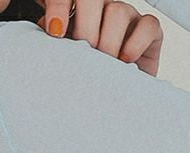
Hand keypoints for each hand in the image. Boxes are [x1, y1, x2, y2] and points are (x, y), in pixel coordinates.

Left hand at [35, 0, 163, 75]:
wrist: (109, 105)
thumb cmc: (83, 83)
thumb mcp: (62, 63)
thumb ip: (51, 46)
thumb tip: (39, 38)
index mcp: (77, 12)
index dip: (60, 7)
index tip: (55, 32)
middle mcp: (102, 11)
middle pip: (93, 0)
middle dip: (85, 27)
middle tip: (83, 52)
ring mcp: (127, 17)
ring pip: (118, 11)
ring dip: (108, 40)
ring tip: (103, 64)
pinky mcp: (149, 31)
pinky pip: (147, 25)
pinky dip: (135, 44)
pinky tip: (124, 62)